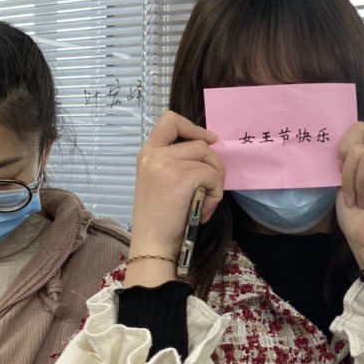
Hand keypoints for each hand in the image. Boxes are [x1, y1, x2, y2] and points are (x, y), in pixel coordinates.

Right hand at [126, 111, 225, 287]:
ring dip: (215, 184)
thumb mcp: (160, 182)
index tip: (210, 140)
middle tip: (210, 191)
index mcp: (147, 153)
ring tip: (203, 204)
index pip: (169, 120)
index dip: (194, 127)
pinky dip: (215, 195)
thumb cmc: (160, 219)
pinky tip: (202, 210)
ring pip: (209, 160)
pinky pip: (212, 176)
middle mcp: (154, 154)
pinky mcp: (182, 177)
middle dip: (214, 166)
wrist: (152, 243)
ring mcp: (166, 164)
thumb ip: (177, 163)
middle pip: (200, 144)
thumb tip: (211, 149)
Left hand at [336, 122, 363, 282]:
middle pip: (360, 145)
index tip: (340, 168)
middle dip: (349, 174)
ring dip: (359, 184)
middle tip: (355, 196)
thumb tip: (343, 145)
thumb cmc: (356, 218)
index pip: (360, 129)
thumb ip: (346, 161)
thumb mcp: (343, 184)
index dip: (346, 145)